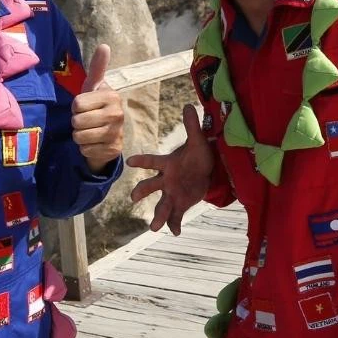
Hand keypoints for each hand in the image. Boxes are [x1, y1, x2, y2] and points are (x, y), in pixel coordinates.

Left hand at [71, 44, 123, 174]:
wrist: (108, 136)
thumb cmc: (96, 106)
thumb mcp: (94, 87)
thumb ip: (97, 67)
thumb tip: (104, 45)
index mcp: (112, 96)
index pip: (77, 103)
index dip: (76, 106)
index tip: (85, 107)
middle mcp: (118, 114)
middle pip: (77, 121)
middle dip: (76, 122)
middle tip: (87, 120)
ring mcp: (117, 134)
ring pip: (79, 136)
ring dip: (80, 136)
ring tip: (90, 131)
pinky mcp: (113, 151)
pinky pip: (85, 150)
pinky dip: (86, 149)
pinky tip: (95, 143)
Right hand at [126, 105, 214, 235]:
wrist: (207, 171)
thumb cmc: (198, 155)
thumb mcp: (198, 141)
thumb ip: (192, 125)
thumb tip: (188, 105)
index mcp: (167, 164)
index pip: (152, 161)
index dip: (141, 161)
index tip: (130, 161)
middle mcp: (165, 180)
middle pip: (150, 186)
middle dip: (142, 192)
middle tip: (134, 198)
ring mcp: (172, 194)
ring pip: (161, 205)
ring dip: (158, 216)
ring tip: (154, 228)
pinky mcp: (180, 204)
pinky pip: (175, 216)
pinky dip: (174, 224)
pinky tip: (176, 232)